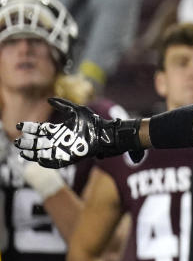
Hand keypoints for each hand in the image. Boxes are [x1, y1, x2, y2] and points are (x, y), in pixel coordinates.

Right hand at [15, 98, 142, 167]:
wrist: (106, 134)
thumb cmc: (94, 122)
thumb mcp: (78, 110)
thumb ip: (63, 105)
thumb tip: (49, 99)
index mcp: (60, 129)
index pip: (40, 130)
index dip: (29, 128)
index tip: (19, 125)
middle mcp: (60, 140)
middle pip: (39, 142)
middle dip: (28, 142)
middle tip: (18, 142)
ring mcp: (65, 149)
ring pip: (44, 153)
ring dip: (33, 153)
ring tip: (23, 153)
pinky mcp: (71, 157)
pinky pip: (56, 162)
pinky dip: (47, 162)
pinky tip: (39, 159)